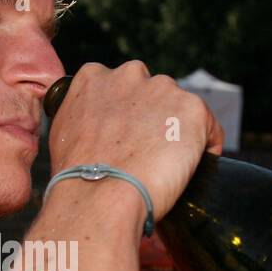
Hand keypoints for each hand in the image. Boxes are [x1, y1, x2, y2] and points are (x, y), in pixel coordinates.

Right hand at [47, 62, 225, 224]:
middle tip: (147, 154)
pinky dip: (206, 147)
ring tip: (169, 165)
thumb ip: (82, 120)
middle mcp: (129, 74)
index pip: (120, 88)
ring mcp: (162, 89)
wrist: (99, 196)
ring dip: (178, 131)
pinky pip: (209, 127)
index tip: (126, 138)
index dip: (126, 115)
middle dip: (152, 119)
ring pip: (180, 109)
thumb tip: (96, 133)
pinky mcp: (192, 108)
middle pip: (152, 94)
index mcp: (93, 77)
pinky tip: (194, 169)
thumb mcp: (63, 136)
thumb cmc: (77, 178)